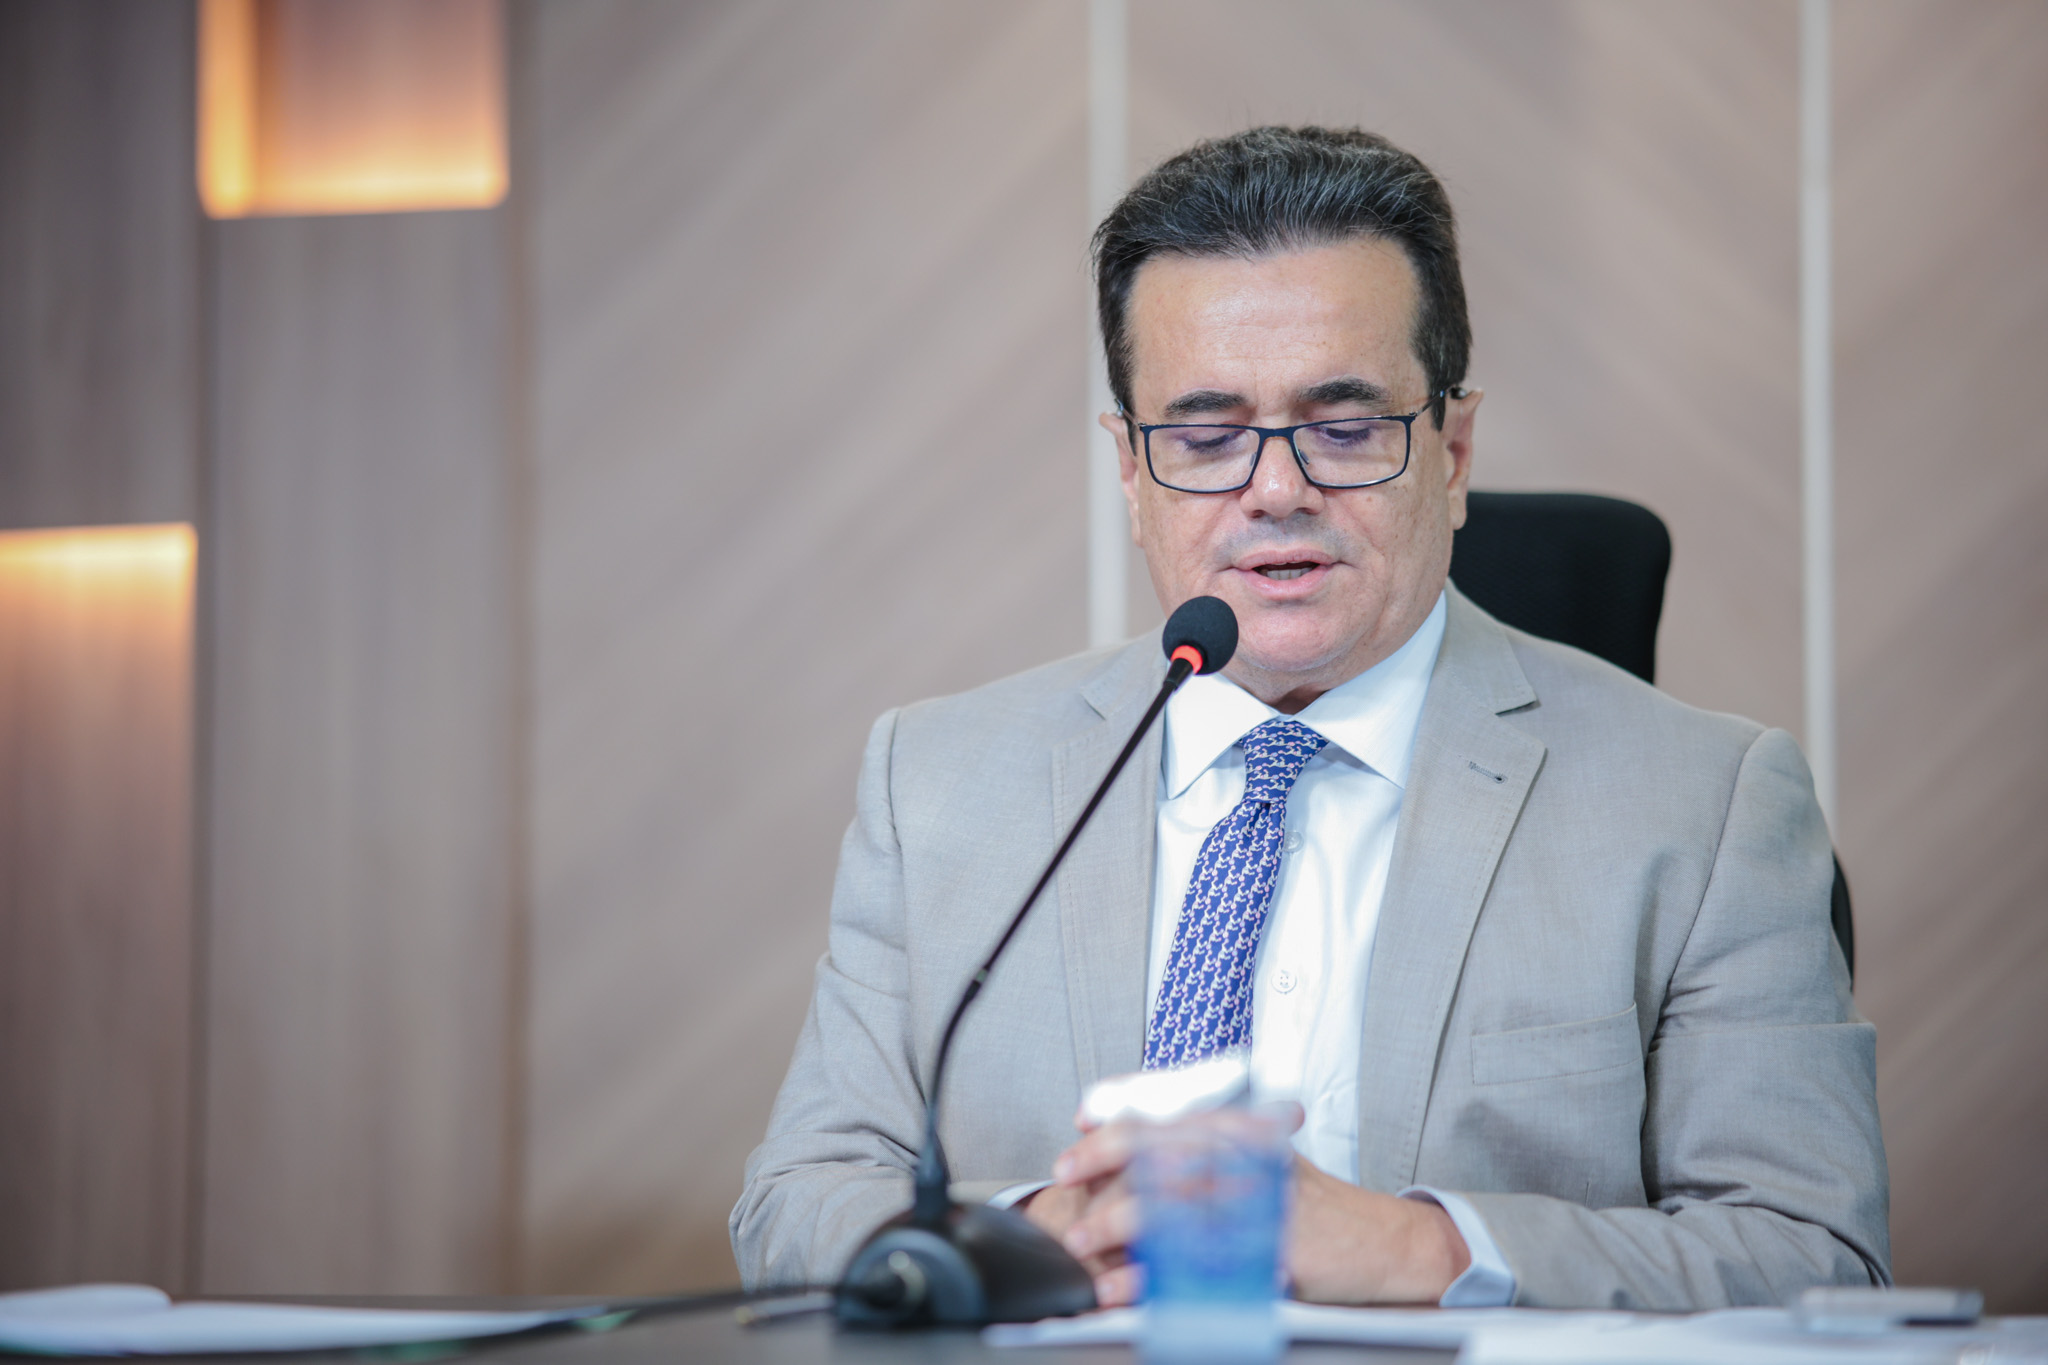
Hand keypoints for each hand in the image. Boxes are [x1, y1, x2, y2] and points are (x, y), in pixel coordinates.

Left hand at [1029, 1107, 1470, 1307]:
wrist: (1380, 1241)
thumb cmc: (1313, 1204)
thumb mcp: (1258, 1159)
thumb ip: (1203, 1148)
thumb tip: (1130, 1142)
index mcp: (1238, 1129)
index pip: (1163, 1112)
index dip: (1112, 1123)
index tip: (1075, 1138)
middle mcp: (1245, 1153)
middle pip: (1157, 1148)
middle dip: (1101, 1165)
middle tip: (1065, 1184)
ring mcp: (1256, 1197)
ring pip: (1170, 1202)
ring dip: (1117, 1225)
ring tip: (1084, 1245)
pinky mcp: (1267, 1243)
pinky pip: (1198, 1259)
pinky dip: (1154, 1274)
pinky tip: (1127, 1286)